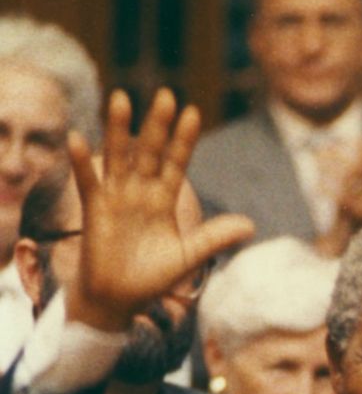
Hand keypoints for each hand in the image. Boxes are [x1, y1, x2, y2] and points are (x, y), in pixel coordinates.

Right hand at [67, 89, 254, 331]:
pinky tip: (79, 138)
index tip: (193, 112)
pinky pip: (89, 182)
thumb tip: (251, 225)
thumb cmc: (152, 277)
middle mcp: (140, 192)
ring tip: (121, 98)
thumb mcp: (189, 256)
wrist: (119, 298)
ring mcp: (116, 198)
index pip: (177, 163)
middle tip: (166, 94)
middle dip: (158, 126)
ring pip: (118, 158)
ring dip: (119, 130)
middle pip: (150, 152)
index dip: (184, 140)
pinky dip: (82, 162)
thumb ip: (214, 238)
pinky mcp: (94, 211)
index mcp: (164, 200)